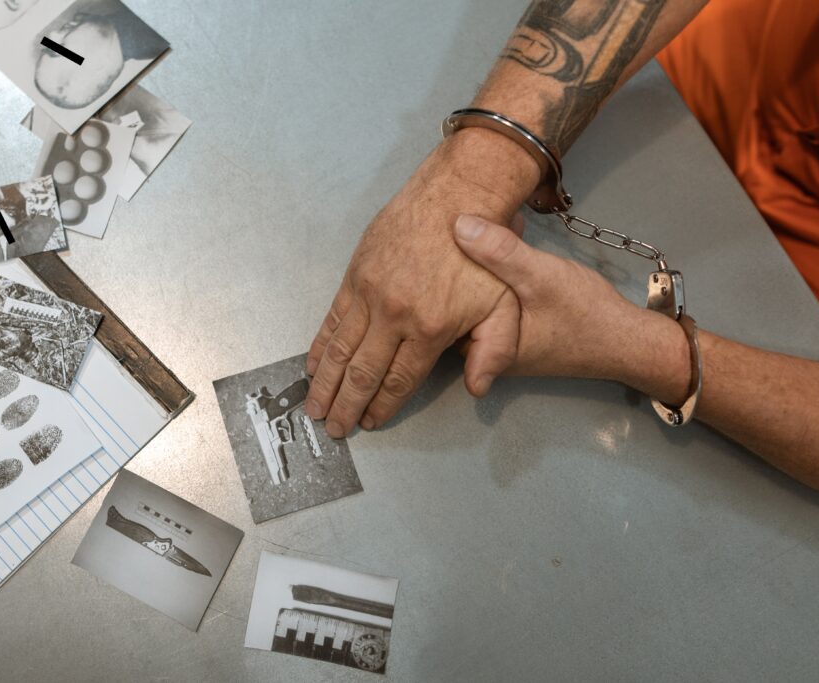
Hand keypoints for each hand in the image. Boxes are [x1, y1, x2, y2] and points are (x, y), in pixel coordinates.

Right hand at [306, 130, 539, 436]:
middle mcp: (394, 316)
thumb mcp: (505, 303)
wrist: (456, 196)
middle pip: (363, 373)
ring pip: (341, 350)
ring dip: (325, 383)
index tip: (369, 424)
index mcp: (430, 328)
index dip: (382, 407)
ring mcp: (369, 294)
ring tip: (314, 407)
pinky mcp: (356, 276)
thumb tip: (477, 389)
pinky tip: (313, 365)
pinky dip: (320, 346)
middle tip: (332, 429)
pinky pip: (332, 319)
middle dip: (346, 405)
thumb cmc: (482, 254)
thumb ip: (494, 350)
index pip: (399, 380)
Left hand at [453, 214, 690, 402]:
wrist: (629, 339)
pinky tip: (506, 234)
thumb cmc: (586, 315)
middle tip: (458, 224)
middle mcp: (484, 349)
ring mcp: (499, 339)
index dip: (430, 282)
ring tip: (481, 221)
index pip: (435, 318)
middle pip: (451, 305)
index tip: (431, 249)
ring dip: (478, 262)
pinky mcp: (515, 325)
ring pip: (473, 297)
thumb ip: (501, 253)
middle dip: (455, 265)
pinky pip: (492, 295)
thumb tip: (458, 224)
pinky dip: (496, 268)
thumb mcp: (541, 277)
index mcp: (481, 348)